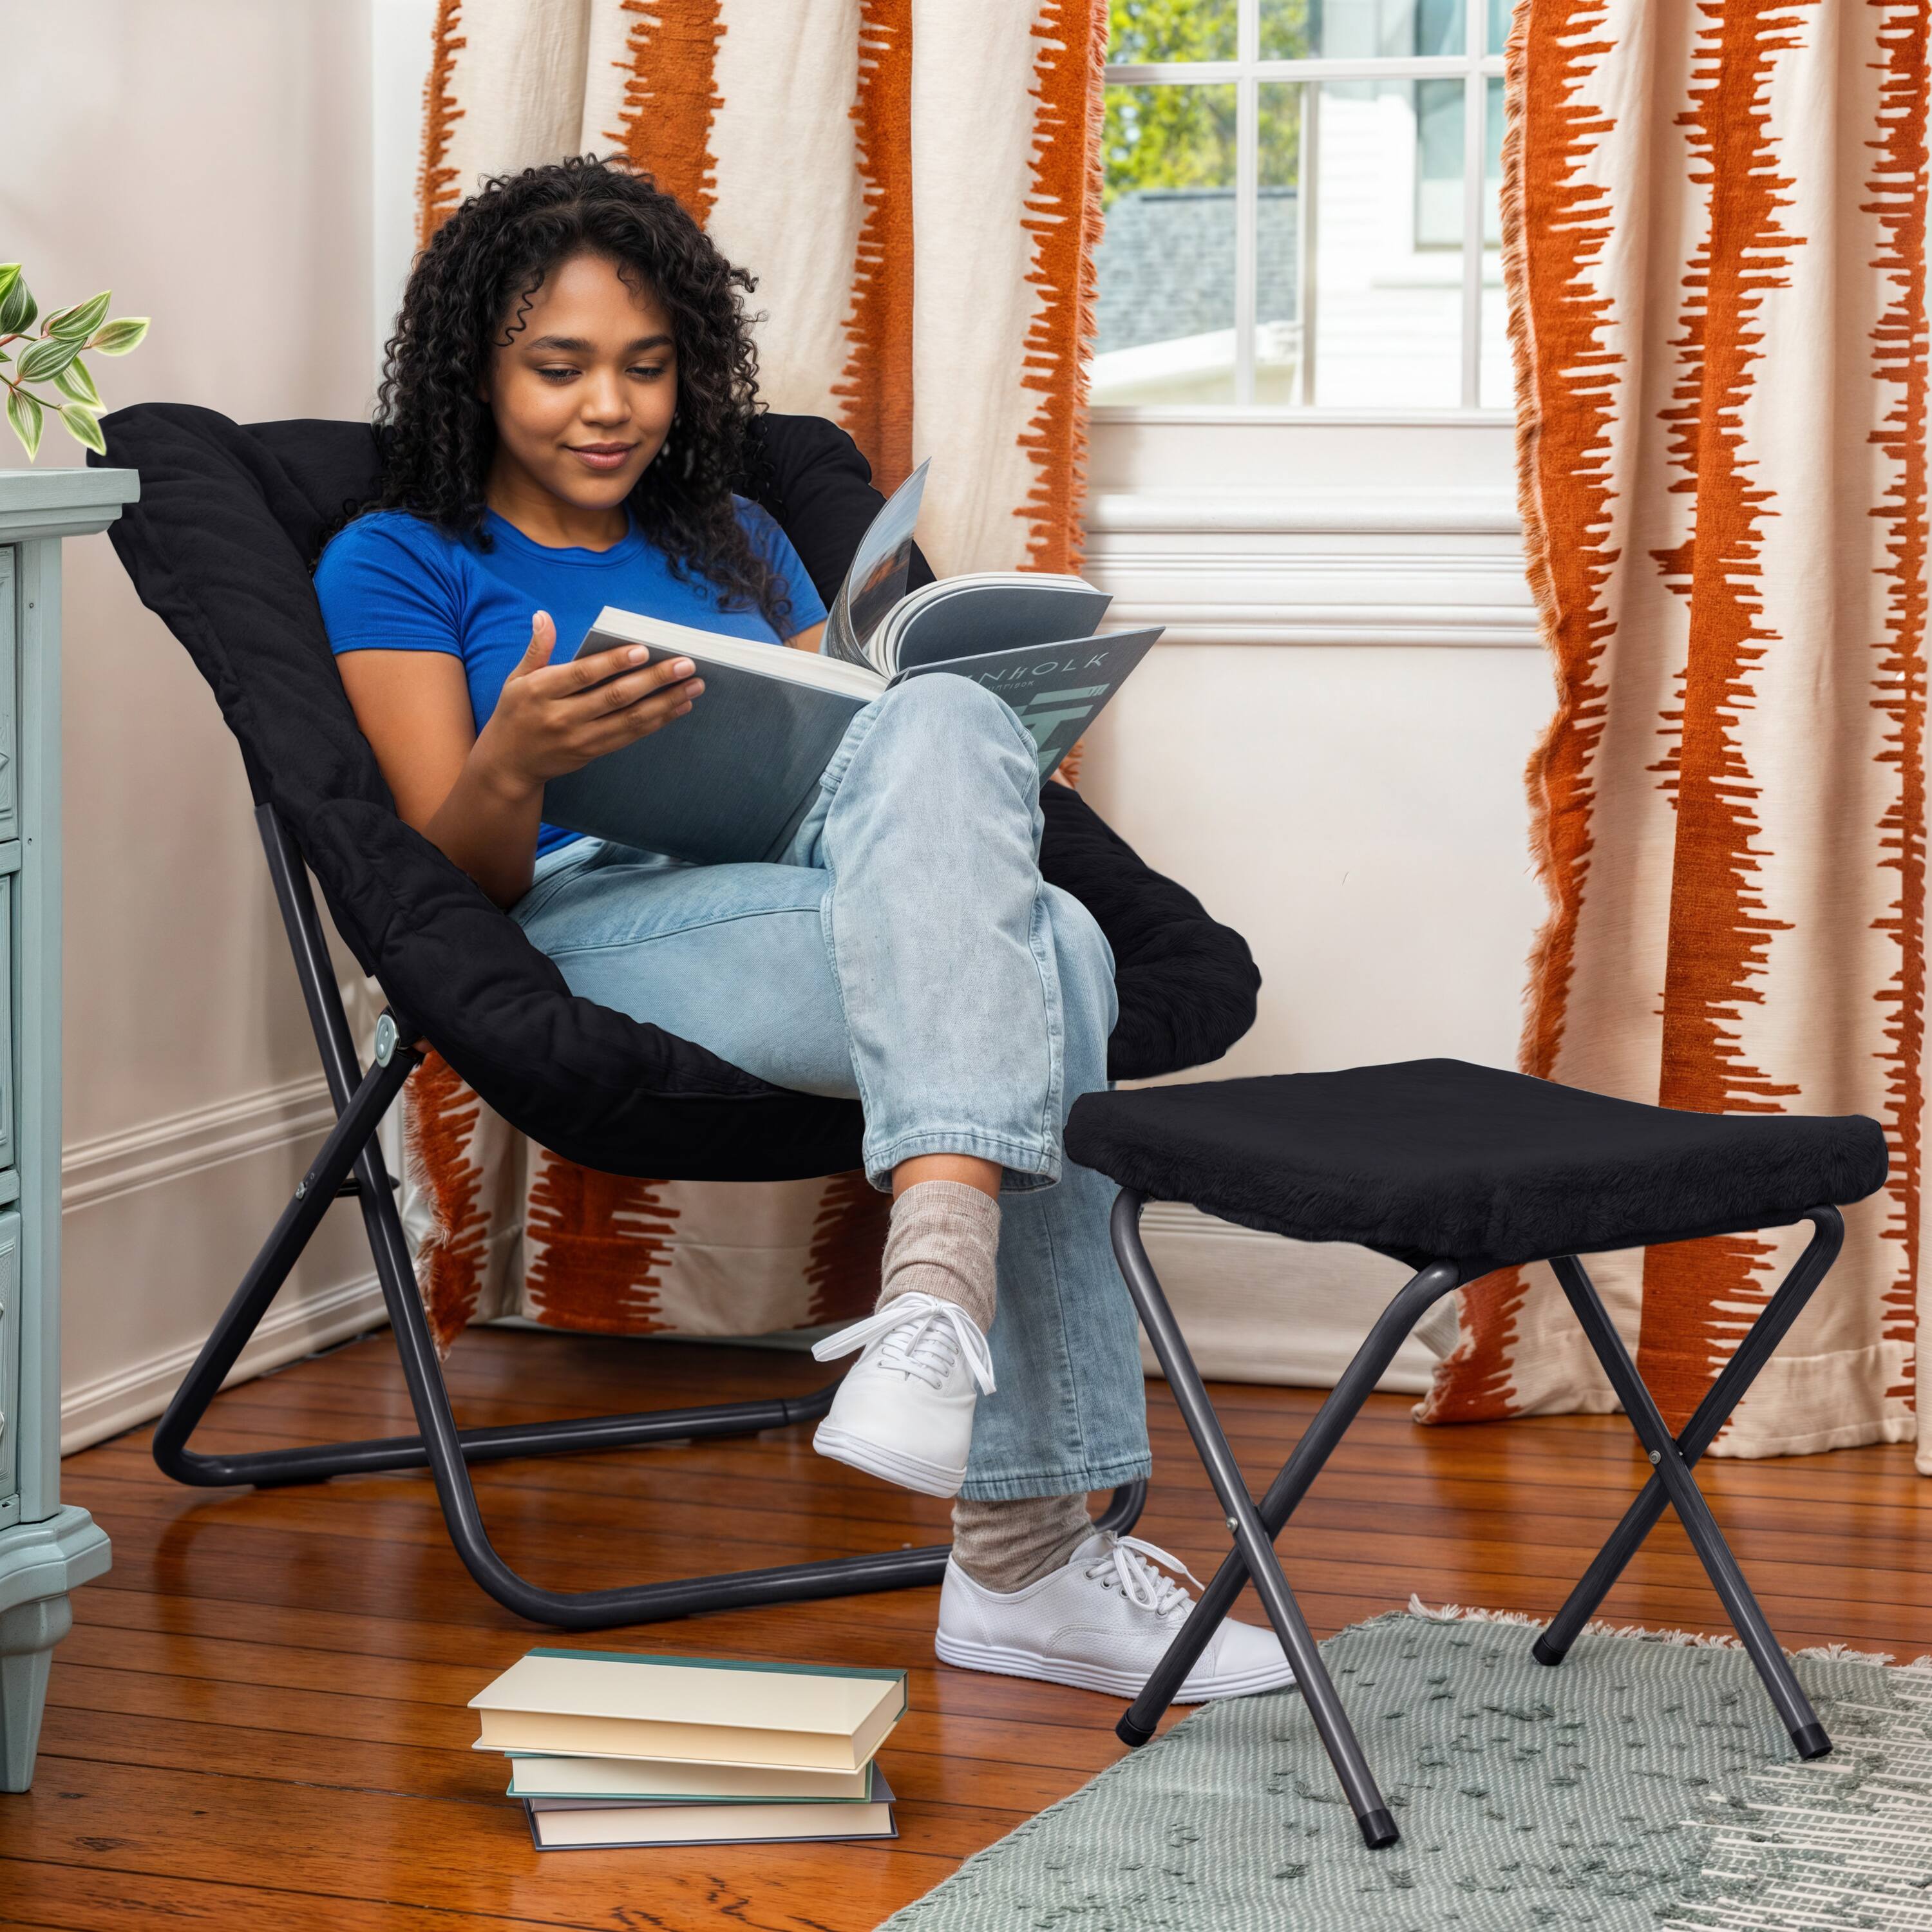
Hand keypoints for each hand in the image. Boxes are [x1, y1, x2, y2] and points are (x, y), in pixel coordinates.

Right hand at [471, 610, 703, 795]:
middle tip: (685, 665)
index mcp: (541, 691)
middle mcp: (562, 716)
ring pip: (630, 719)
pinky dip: (657, 721)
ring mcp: (580, 738)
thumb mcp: (517, 678)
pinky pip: (630, 735)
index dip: (613, 662)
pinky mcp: (593, 752)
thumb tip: (544, 616)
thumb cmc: (515, 713)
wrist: (508, 765)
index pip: (583, 675)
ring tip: (693, 687)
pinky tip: (678, 707)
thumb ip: (537, 649)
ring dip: (666, 702)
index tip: (642, 650)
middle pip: (615, 697)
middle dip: (654, 680)